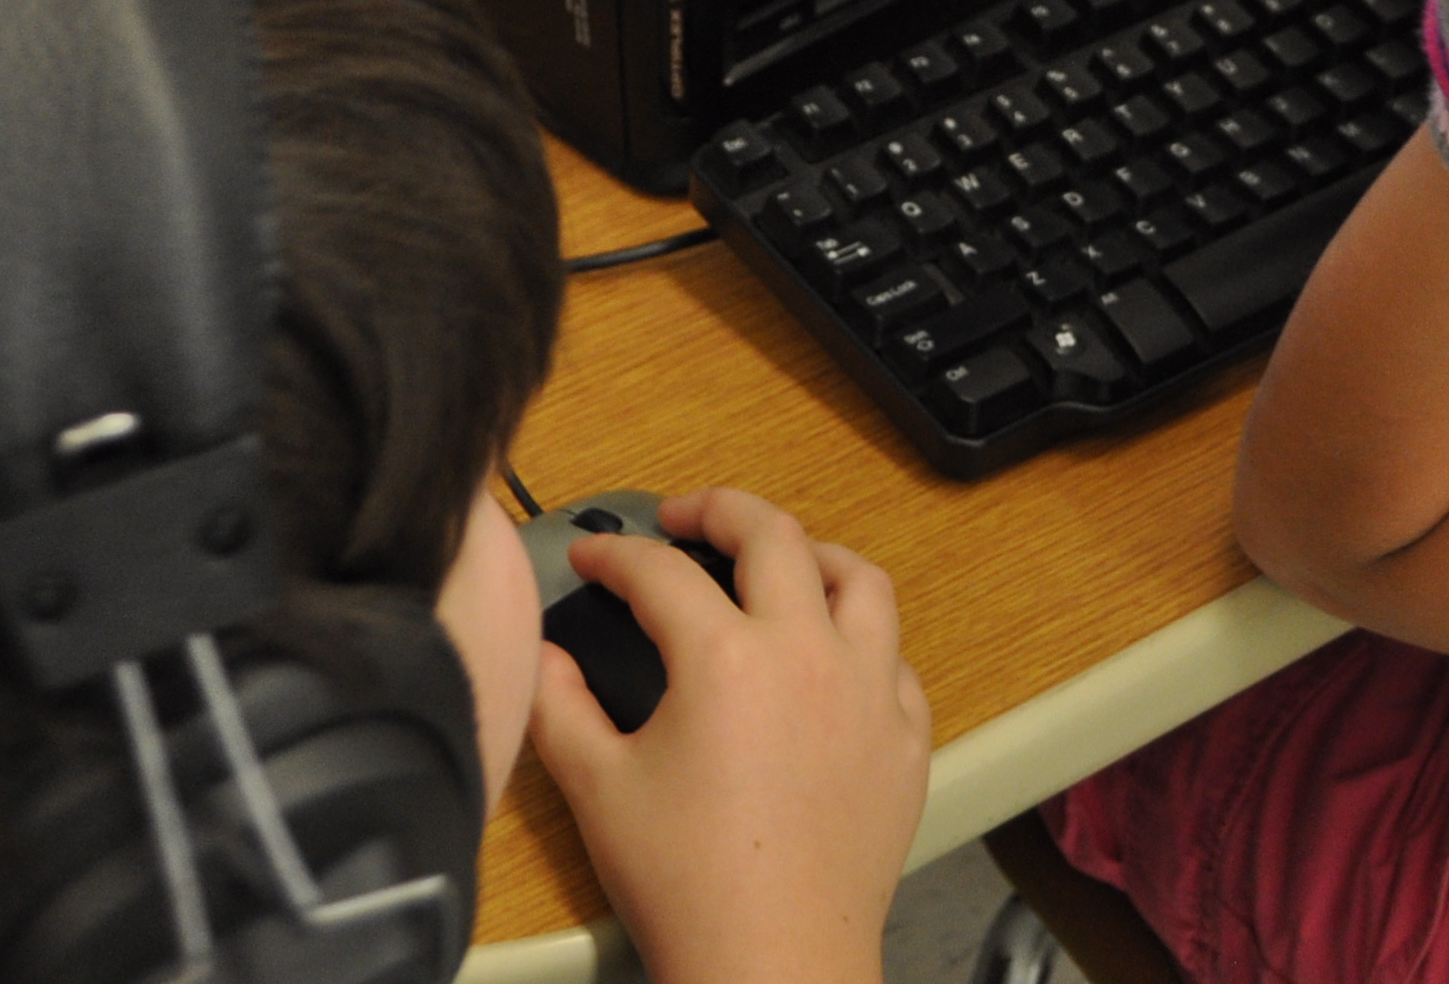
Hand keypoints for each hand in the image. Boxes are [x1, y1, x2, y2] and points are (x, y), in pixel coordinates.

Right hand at [528, 488, 931, 983]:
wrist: (773, 962)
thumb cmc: (686, 884)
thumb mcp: (597, 788)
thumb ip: (559, 704)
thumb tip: (542, 653)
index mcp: (726, 657)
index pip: (660, 572)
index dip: (613, 555)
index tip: (590, 559)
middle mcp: (809, 654)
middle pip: (773, 535)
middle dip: (718, 510)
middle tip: (682, 519)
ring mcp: (871, 692)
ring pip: (860, 580)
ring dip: (811, 554)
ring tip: (775, 562)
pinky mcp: (907, 738)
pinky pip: (895, 657)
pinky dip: (862, 637)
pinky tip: (832, 654)